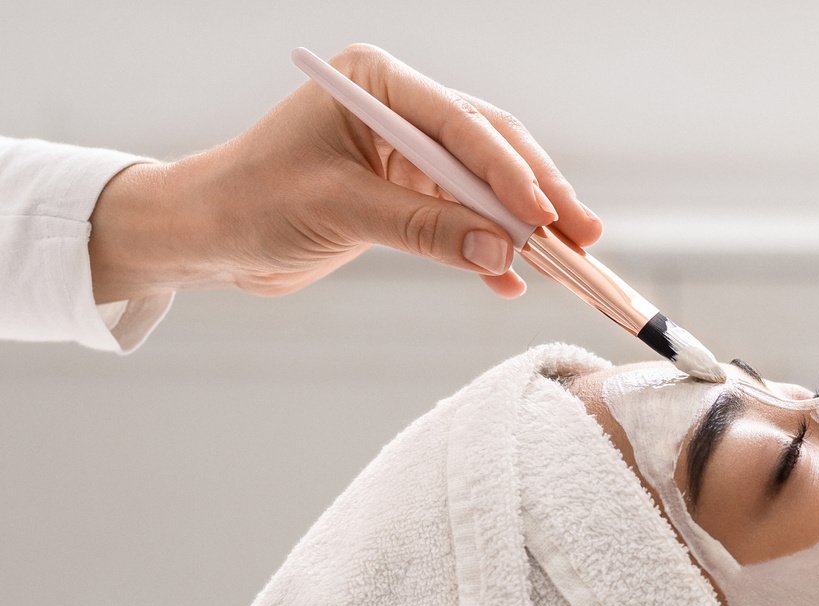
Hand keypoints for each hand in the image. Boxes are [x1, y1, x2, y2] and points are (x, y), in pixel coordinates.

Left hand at [88, 42, 599, 302]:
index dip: (510, 173)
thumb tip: (501, 252)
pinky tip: (509, 281)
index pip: (463, 125)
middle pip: (491, 148)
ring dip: (523, 228)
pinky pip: (466, 218)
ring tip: (563, 263)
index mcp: (378, 84)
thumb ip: (425, 230)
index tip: (545, 216)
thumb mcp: (342, 212)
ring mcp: (408, 151)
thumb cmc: (253, 202)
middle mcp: (400, 108)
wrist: (209, 234)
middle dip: (537, 196)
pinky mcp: (408, 192)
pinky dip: (489, 250)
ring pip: (487, 186)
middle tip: (582, 237)